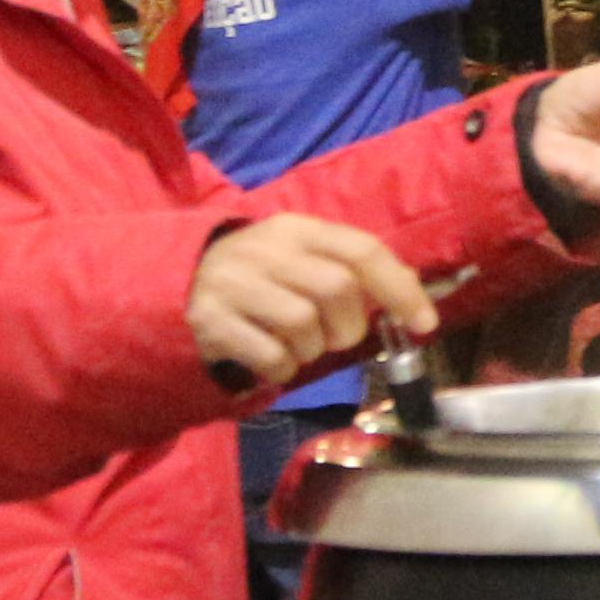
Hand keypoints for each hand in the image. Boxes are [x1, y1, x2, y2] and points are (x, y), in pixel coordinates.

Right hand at [190, 213, 438, 393]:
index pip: (361, 249)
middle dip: (348, 327)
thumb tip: (410, 292)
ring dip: (312, 350)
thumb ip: (350, 269)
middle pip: (336, 289)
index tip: (424, 323)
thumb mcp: (300, 259)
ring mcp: (233, 283)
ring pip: (303, 325)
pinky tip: (271, 361)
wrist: (175, 281)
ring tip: (296, 346)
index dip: (399, 288)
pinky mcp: (209, 320)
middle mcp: (265, 249)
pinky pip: (271, 356)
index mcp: (296, 229)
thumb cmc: (257, 276)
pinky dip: (283, 370)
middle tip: (334, 338)